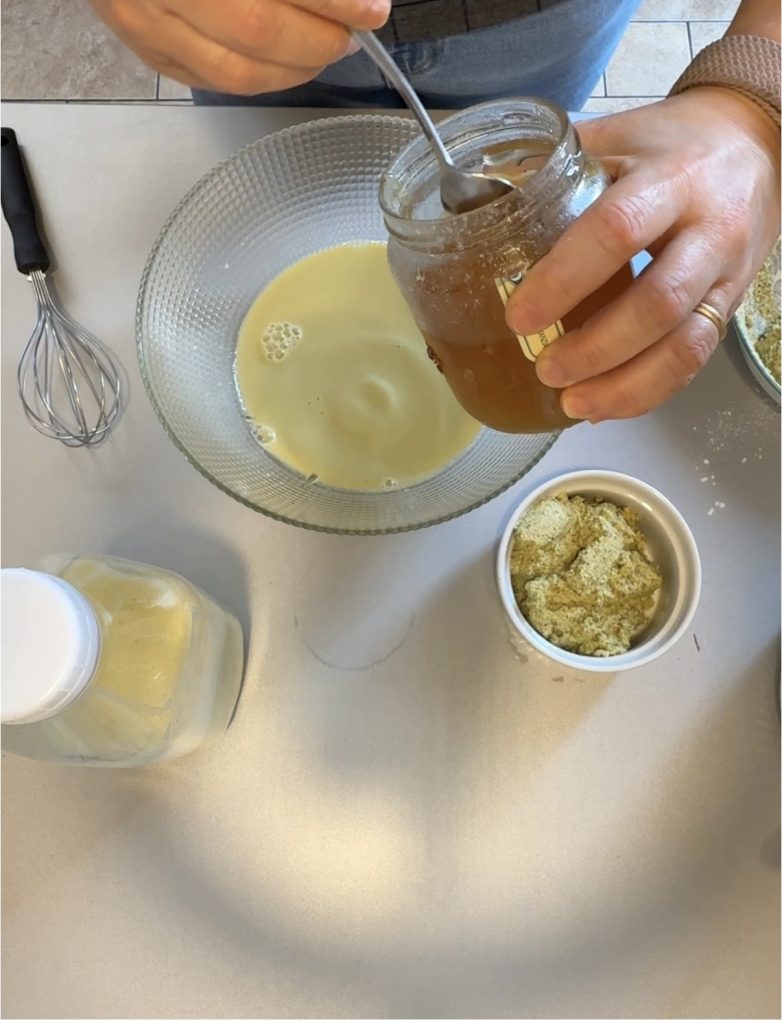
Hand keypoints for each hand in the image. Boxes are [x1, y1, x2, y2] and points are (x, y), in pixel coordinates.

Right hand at [89, 0, 389, 93]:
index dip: (332, 1)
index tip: (370, 8)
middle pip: (258, 33)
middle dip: (320, 41)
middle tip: (352, 32)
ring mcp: (149, 23)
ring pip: (237, 72)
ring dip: (297, 70)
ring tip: (326, 51)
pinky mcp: (148, 50)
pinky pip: (213, 82)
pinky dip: (261, 80)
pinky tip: (287, 64)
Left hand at [505, 89, 780, 421]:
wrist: (756, 140)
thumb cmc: (672, 141)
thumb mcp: (617, 136)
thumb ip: (555, 165)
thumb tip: (478, 197)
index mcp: (670, 179)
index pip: (617, 232)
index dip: (564, 280)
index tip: (520, 317)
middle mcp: (709, 229)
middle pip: (656, 304)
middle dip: (594, 348)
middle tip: (544, 369)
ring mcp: (726, 273)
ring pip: (683, 345)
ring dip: (624, 385)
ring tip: (571, 403)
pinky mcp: (730, 305)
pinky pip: (694, 360)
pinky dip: (647, 391)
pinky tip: (605, 406)